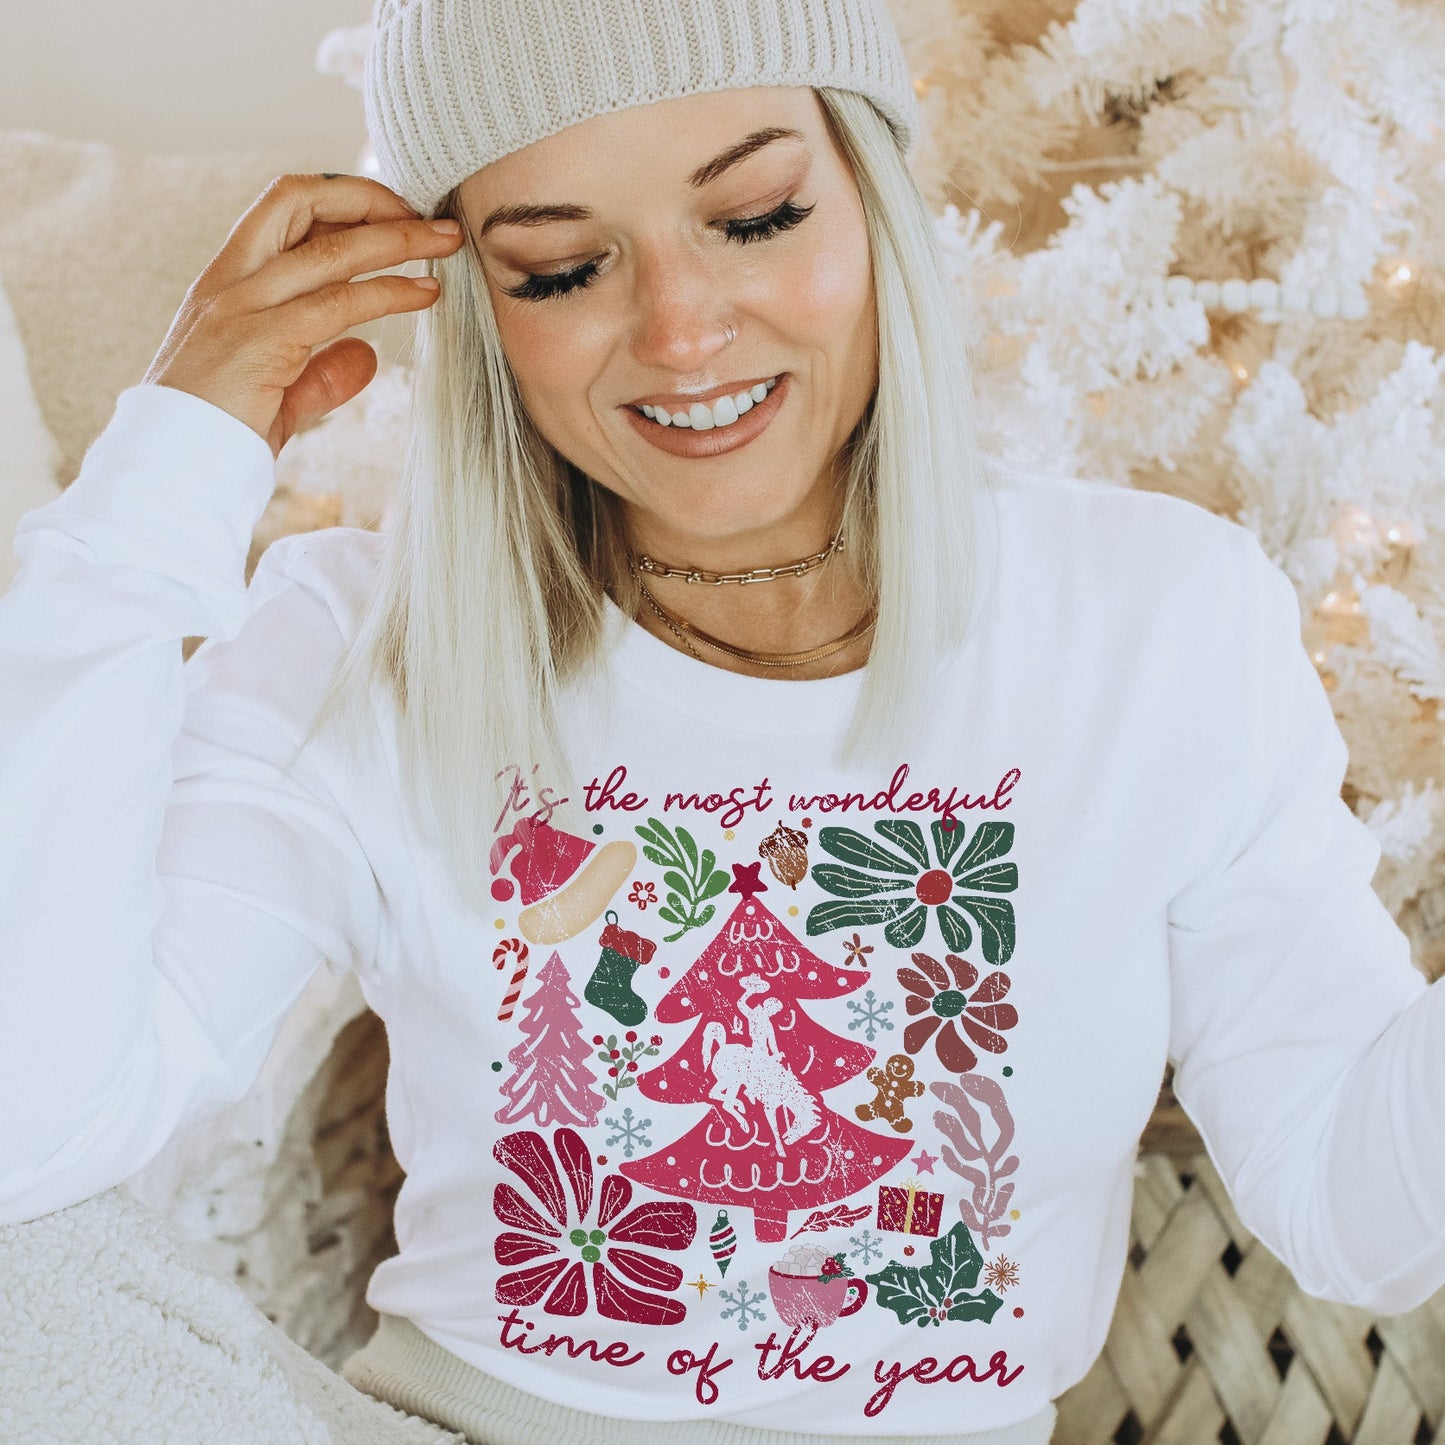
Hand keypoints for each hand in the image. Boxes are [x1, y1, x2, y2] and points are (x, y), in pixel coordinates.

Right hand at [141, 173, 464, 458]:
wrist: (171, 468)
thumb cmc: (216, 435)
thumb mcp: (276, 395)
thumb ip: (320, 372)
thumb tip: (367, 356)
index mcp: (227, 282)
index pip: (283, 209)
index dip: (341, 200)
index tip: (392, 214)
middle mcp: (231, 281)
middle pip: (301, 202)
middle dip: (371, 199)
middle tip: (429, 215)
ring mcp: (243, 306)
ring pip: (330, 249)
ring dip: (399, 239)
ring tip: (448, 242)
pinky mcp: (264, 340)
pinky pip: (340, 303)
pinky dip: (390, 292)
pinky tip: (426, 293)